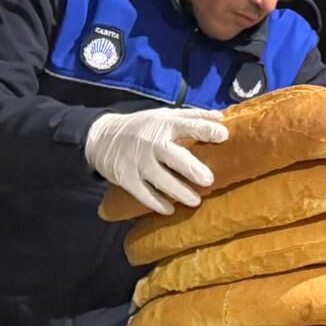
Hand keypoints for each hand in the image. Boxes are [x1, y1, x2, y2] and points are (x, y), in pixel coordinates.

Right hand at [84, 107, 226, 215]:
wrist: (102, 136)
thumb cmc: (142, 126)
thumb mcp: (165, 115)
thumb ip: (193, 116)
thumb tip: (221, 117)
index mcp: (165, 125)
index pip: (189, 126)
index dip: (207, 130)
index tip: (224, 136)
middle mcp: (152, 143)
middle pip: (174, 157)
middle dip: (192, 169)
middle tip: (209, 180)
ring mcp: (138, 162)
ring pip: (160, 180)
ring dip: (179, 192)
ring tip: (195, 201)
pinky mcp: (126, 178)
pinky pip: (143, 194)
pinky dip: (156, 203)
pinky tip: (170, 209)